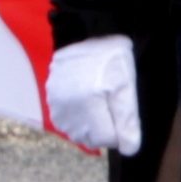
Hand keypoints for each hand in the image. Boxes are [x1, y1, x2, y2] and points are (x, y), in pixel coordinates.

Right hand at [44, 32, 140, 155]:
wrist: (87, 31)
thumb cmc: (111, 57)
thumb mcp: (127, 86)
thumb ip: (128, 120)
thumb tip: (129, 150)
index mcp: (88, 102)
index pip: (107, 139)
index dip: (119, 130)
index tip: (122, 112)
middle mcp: (67, 106)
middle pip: (90, 139)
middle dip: (105, 128)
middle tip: (112, 105)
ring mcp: (56, 103)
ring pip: (77, 132)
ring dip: (91, 126)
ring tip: (99, 102)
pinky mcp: (51, 98)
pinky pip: (65, 122)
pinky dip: (77, 119)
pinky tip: (86, 103)